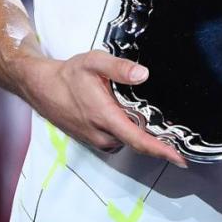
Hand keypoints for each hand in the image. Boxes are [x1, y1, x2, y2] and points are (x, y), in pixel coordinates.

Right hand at [19, 51, 186, 167]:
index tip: (180, 159)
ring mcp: (95, 139)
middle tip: (178, 133)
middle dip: (158, 141)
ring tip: (156, 122)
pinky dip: (128, 132)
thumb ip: (120, 68)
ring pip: (127, 141)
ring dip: (141, 135)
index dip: (161, 151)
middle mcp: (101, 134)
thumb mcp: (94, 63)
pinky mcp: (92, 139)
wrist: (41, 87)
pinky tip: (132, 118)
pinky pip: (117, 139)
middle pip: (137, 143)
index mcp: (105, 117)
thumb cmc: (68, 75)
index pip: (138, 140)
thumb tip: (143, 74)